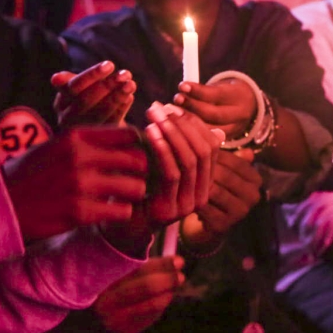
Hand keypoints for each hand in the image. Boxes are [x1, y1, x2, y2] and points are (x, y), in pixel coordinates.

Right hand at [2, 126, 147, 243]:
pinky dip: (120, 213)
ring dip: (133, 194)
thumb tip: (129, 137)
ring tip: (123, 197)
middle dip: (140, 172)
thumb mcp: (57, 145)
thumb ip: (90, 141)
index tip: (133, 157)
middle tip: (133, 180)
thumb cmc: (32, 174)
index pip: (129, 134)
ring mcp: (80, 184)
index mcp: (76, 135)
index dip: (138, 147)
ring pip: (136, 187)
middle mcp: (80, 156)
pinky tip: (110, 212)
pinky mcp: (79, 212)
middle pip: (138, 159)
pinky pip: (122, 211)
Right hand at [51, 61, 135, 126]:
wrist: (94, 126)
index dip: (92, 75)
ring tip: (131, 84)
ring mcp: (82, 131)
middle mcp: (67, 118)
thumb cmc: (87, 97)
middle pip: (86, 100)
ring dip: (117, 96)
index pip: (73, 87)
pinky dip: (121, 109)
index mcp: (61, 102)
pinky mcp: (98, 140)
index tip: (110, 64)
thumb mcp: (78, 88)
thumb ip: (70, 80)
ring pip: (100, 113)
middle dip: (108, 85)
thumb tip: (55, 78)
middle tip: (126, 74)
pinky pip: (111, 123)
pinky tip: (129, 97)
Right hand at [91, 256, 183, 332]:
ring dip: (168, 294)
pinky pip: (150, 318)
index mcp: (103, 283)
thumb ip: (133, 269)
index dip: (162, 265)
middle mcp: (107, 303)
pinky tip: (162, 299)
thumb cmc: (101, 294)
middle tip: (181, 275)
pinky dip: (160, 307)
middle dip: (168, 279)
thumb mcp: (110, 278)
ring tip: (174, 287)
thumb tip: (167, 262)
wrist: (85, 324)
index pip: (139, 271)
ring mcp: (115, 321)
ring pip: (152, 304)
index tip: (178, 260)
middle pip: (147, 287)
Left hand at [139, 104, 224, 228]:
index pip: (211, 146)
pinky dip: (162, 149)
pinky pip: (172, 174)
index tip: (175, 108)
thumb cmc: (143, 186)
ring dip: (172, 134)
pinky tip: (150, 132)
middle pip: (203, 151)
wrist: (122, 224)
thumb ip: (178, 144)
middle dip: (183, 125)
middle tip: (163, 108)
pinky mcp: (170, 210)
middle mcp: (203, 194)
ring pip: (190, 161)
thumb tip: (187, 114)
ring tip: (156, 117)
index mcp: (206, 181)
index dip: (195, 124)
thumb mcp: (164, 162)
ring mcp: (188, 204)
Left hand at [172, 79, 255, 139]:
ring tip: (172, 116)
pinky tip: (178, 130)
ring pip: (210, 130)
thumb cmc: (224, 94)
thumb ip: (202, 91)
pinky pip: (208, 141)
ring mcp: (236, 130)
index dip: (197, 91)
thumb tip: (181, 90)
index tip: (181, 86)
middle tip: (175, 101)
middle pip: (214, 115)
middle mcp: (240, 114)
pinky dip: (193, 135)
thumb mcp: (219, 87)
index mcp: (238, 95)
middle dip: (192, 108)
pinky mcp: (228, 141)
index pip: (216, 94)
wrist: (247, 107)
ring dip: (189, 124)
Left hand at [182, 149, 261, 247]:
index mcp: (255, 179)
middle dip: (199, 163)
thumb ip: (219, 150)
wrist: (206, 224)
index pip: (232, 159)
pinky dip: (189, 197)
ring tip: (175, 168)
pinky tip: (177, 188)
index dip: (209, 150)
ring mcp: (240, 211)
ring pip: (213, 188)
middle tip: (179, 153)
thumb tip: (216, 130)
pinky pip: (203, 205)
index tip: (190, 141)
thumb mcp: (218, 167)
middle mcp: (253, 196)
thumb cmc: (212, 189)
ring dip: (192, 179)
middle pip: (223, 173)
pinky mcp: (224, 225)